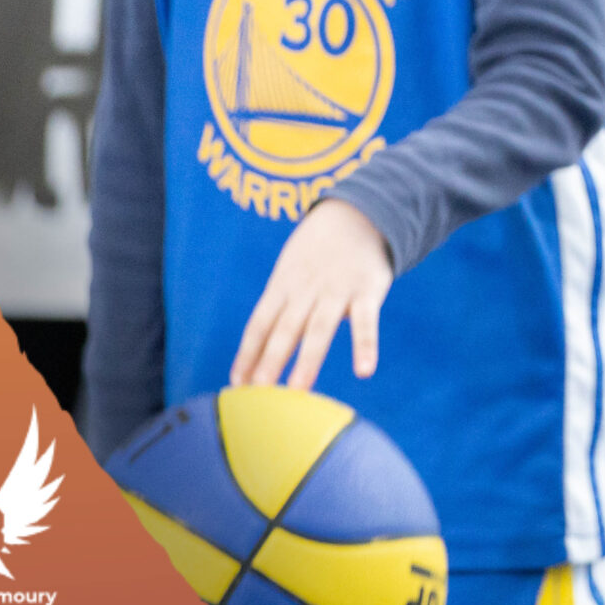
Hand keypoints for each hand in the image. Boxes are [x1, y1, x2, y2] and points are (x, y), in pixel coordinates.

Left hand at [231, 199, 392, 389]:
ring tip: (297, 391)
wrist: (359, 210)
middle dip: (269, 362)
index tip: (237, 384)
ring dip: (307, 361)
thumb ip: (282, 306)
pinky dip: (365, 346)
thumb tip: (263, 349)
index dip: (247, 354)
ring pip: (319, 329)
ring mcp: (337, 290)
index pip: (259, 324)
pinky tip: (364, 370)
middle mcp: (306, 289)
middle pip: (284, 330)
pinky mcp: (368, 290)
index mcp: (284, 285)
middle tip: (258, 394)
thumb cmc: (320, 250)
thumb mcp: (292, 269)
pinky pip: (366, 322)